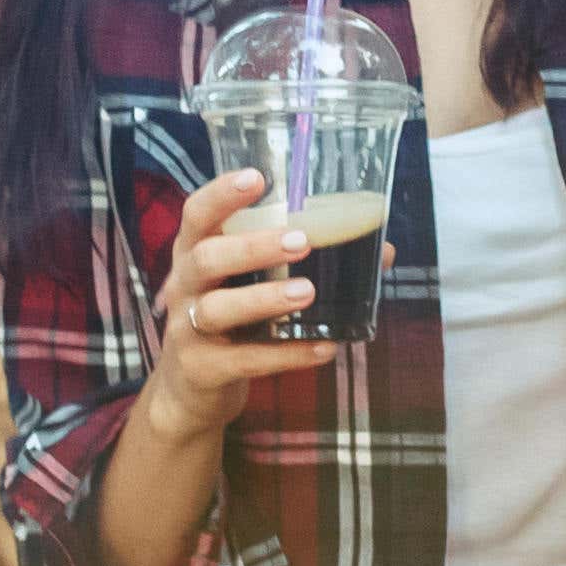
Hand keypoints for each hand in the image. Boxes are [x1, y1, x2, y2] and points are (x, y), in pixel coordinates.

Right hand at [136, 169, 344, 441]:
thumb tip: (383, 251)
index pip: (197, 214)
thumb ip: (301, 262)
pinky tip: (323, 346)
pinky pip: (245, 360)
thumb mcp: (251, 282)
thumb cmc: (232, 317)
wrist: (192, 388)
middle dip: (253, 247)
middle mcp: (183, 285)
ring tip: (308, 292)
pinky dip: (286, 355)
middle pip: (207, 257)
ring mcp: (187, 328)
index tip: (257, 178)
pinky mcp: (202, 369)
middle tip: (302, 241)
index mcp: (194, 251)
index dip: (221, 194)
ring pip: (219, 309)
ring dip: (265, 298)